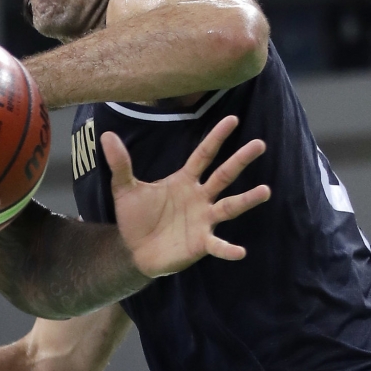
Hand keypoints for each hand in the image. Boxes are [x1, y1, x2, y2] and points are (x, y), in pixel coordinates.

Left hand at [104, 115, 269, 277]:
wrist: (133, 249)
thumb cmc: (136, 217)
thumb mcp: (125, 188)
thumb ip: (120, 163)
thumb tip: (106, 135)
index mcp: (184, 181)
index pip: (203, 154)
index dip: (216, 137)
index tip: (232, 119)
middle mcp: (199, 197)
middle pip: (224, 175)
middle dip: (240, 160)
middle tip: (259, 144)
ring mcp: (203, 220)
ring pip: (229, 207)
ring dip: (247, 200)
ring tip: (265, 190)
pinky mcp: (200, 243)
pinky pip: (217, 246)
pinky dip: (228, 249)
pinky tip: (240, 251)